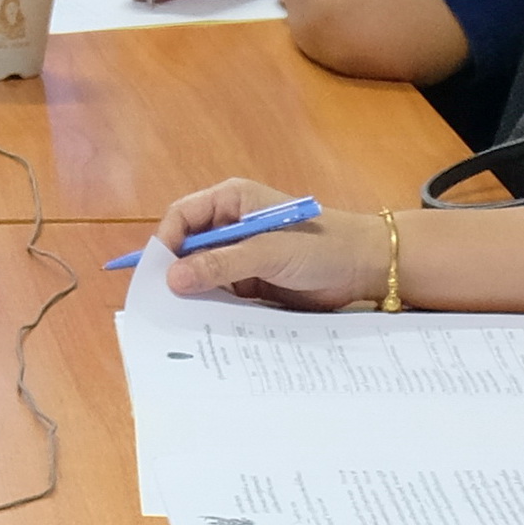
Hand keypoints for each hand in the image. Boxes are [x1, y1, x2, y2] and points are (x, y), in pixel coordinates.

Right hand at [153, 178, 385, 310]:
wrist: (363, 268)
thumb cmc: (322, 246)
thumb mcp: (269, 253)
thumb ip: (221, 264)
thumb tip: (172, 278)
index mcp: (231, 201)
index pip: (182, 216)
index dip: (166, 242)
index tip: (160, 273)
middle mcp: (230, 225)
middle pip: (186, 247)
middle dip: (175, 271)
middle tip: (164, 302)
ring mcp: (239, 254)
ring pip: (200, 273)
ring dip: (192, 292)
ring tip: (181, 318)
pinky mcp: (249, 280)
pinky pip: (219, 293)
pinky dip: (211, 306)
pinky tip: (205, 323)